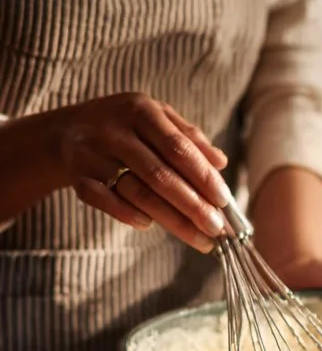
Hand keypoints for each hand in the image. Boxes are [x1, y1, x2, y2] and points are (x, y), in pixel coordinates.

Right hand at [54, 93, 230, 251]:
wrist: (67, 130)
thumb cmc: (126, 127)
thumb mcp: (157, 118)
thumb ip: (189, 137)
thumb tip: (221, 162)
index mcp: (141, 111)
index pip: (178, 148)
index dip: (203, 177)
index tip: (224, 201)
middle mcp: (114, 131)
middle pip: (160, 175)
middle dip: (193, 206)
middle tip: (217, 229)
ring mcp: (92, 153)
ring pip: (137, 193)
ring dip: (172, 220)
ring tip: (200, 239)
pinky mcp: (76, 175)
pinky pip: (103, 200)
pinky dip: (126, 214)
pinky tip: (149, 225)